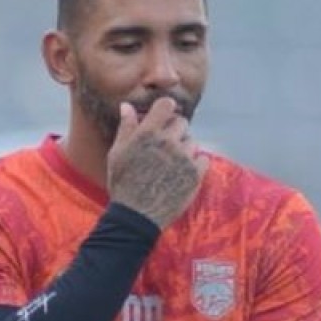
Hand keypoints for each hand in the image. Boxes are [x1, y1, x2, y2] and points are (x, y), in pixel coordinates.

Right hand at [107, 97, 209, 228]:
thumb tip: (127, 106)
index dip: (166, 109)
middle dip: (174, 131)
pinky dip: (195, 163)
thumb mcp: (117, 154)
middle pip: (182, 123)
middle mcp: (168, 142)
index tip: (163, 117)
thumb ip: (126, 128)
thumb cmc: (123, 184)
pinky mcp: (195, 174)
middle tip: (165, 146)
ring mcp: (183, 158)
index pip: (166, 105)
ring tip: (172, 163)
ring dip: (184, 148)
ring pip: (192, 141)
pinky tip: (182, 172)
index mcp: (147, 134)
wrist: (136, 215)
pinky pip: (203, 158)